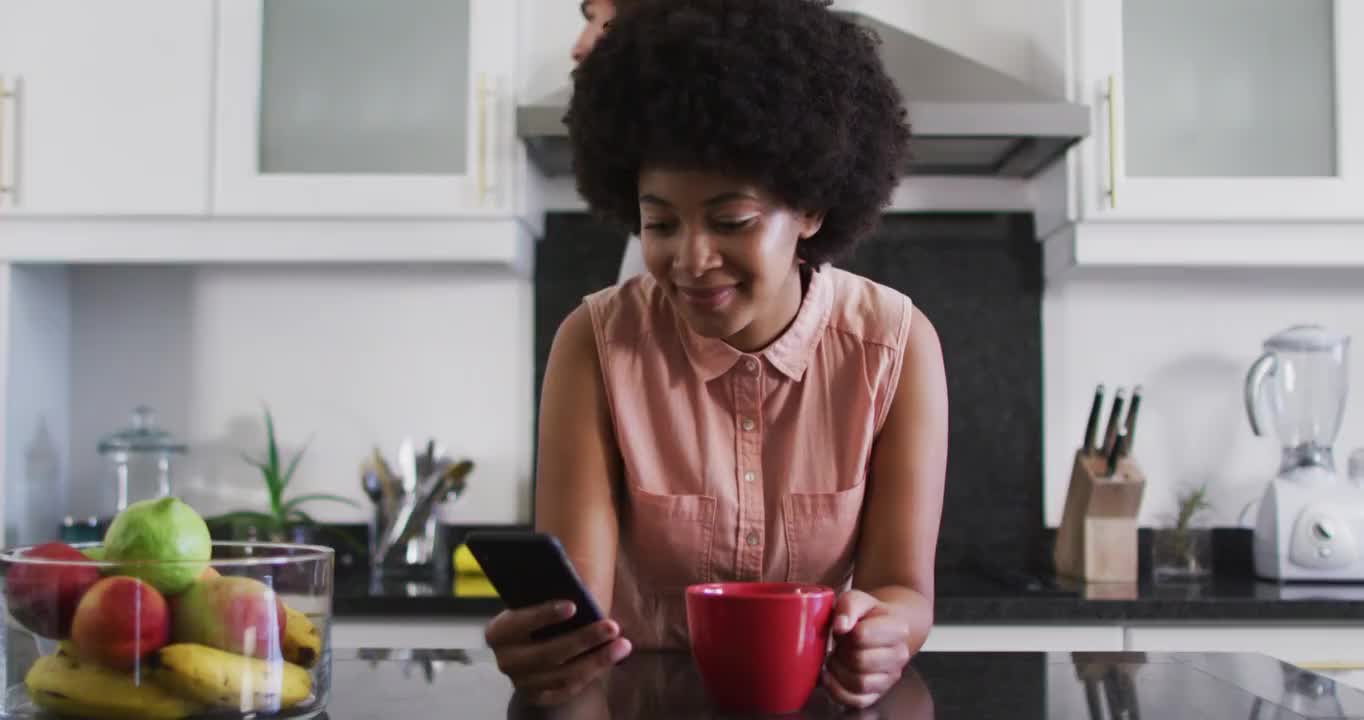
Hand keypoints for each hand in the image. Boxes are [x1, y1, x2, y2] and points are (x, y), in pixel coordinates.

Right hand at [486, 600, 632, 706]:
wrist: (529, 647)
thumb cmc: (539, 617)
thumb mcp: (534, 603)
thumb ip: (548, 595)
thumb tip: (580, 588)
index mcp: (499, 632)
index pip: (520, 622)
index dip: (545, 614)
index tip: (574, 605)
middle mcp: (506, 660)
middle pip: (548, 653)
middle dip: (584, 639)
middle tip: (612, 626)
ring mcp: (522, 682)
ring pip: (563, 675)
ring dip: (597, 660)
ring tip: (623, 645)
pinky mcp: (539, 697)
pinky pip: (569, 688)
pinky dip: (593, 673)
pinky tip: (613, 658)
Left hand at [822, 590, 912, 708]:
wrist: (879, 628)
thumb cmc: (866, 614)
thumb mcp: (856, 599)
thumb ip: (849, 606)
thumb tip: (841, 626)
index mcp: (898, 629)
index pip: (862, 635)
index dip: (846, 632)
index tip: (844, 628)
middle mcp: (900, 655)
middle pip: (860, 661)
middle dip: (842, 651)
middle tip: (839, 643)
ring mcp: (891, 676)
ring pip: (859, 683)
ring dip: (838, 671)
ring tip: (836, 657)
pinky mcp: (878, 693)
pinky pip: (857, 701)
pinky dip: (837, 690)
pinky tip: (830, 675)